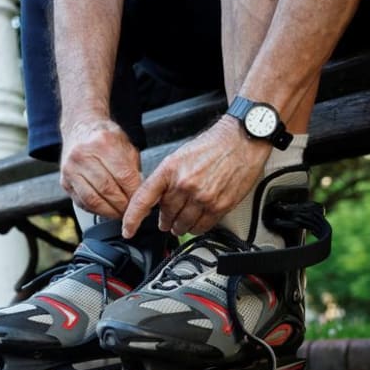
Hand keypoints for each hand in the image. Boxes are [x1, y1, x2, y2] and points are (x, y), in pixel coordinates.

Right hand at [60, 118, 141, 218]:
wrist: (80, 128)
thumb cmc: (105, 138)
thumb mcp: (125, 145)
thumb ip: (133, 168)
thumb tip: (140, 194)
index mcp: (103, 142)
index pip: (123, 176)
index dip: (134, 193)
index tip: (142, 201)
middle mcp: (83, 154)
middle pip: (107, 189)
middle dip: (123, 205)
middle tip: (132, 211)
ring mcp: (71, 168)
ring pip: (93, 200)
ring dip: (110, 211)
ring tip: (121, 213)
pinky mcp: (64, 181)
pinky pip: (82, 202)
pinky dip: (97, 210)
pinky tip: (107, 209)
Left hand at [122, 115, 270, 237]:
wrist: (241, 140)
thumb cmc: (213, 145)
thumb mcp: (180, 156)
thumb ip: (167, 179)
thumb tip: (157, 200)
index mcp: (170, 169)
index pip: (144, 199)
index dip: (133, 218)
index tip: (128, 230)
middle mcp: (184, 184)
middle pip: (166, 214)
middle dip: (165, 220)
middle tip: (166, 221)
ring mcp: (202, 197)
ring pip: (183, 224)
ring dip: (180, 226)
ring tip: (181, 223)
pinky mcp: (219, 205)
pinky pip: (202, 226)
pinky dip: (197, 228)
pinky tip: (197, 222)